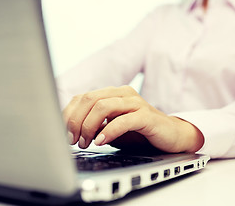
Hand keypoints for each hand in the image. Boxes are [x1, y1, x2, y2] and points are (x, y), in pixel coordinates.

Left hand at [63, 86, 203, 152]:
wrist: (172, 136)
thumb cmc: (140, 132)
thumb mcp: (111, 127)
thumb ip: (95, 125)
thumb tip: (70, 133)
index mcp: (111, 93)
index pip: (82, 98)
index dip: (68, 115)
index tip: (63, 134)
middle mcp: (122, 93)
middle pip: (89, 99)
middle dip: (75, 121)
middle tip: (73, 140)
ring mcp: (135, 102)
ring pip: (103, 106)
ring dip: (89, 126)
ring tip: (86, 142)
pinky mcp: (146, 115)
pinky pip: (123, 120)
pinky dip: (108, 131)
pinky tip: (101, 142)